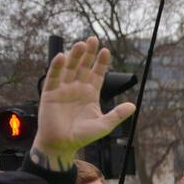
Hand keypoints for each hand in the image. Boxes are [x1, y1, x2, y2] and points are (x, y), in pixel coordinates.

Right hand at [31, 37, 135, 170]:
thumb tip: (133, 106)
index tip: (106, 50)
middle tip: (93, 39)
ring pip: (69, 68)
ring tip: (81, 44)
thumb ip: (117, 115)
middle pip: (83, 66)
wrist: (63, 144)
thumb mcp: (104, 125)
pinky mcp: (50, 93)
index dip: (100, 62)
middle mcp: (77, 88)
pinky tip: (62, 57)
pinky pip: (54, 77)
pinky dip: (57, 66)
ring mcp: (63, 89)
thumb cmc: (83, 136)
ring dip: (74, 56)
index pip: (97, 74)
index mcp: (90, 93)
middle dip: (88, 53)